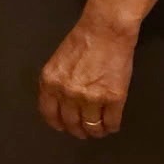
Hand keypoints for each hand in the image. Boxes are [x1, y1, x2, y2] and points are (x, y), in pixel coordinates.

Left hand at [38, 0, 146, 139]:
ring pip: (92, 126)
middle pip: (71, 123)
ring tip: (99, 130)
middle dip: (78, 131)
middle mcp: (67, 93)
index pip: (49, 114)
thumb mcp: (57, 64)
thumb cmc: (81, 43)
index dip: (58, 124)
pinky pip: (111, 121)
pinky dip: (112, 126)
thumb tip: (59, 105)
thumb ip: (55, 84)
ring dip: (96, 131)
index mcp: (50, 83)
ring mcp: (91, 97)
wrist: (105, 31)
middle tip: (84, 132)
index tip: (64, 127)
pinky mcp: (114, 98)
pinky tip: (112, 125)